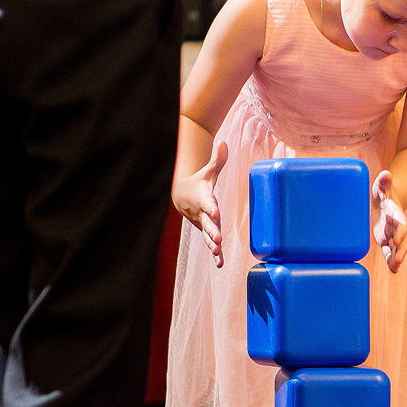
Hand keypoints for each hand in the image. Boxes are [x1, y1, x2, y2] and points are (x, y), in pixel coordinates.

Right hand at [172, 141, 228, 265]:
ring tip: (218, 254)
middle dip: (213, 231)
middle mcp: (202, 213)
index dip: (212, 207)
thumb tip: (224, 142)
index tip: (216, 211)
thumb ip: (218, 160)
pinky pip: (210, 244)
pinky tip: (220, 264)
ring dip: (213, 246)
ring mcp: (203, 224)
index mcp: (204, 198)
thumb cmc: (199, 183)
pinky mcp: (206, 231)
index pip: (208, 203)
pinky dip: (215, 253)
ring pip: (208, 236)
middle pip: (208, 223)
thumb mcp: (208, 172)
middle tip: (218, 238)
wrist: (182, 195)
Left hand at [372, 169, 406, 272]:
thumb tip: (386, 174)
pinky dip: (391, 260)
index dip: (399, 230)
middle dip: (400, 249)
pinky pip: (390, 252)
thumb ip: (384, 181)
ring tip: (395, 267)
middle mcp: (397, 225)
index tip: (397, 239)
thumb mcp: (383, 186)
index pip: (400, 222)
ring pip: (398, 248)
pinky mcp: (387, 240)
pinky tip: (393, 270)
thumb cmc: (383, 192)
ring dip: (396, 257)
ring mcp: (393, 234)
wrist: (388, 200)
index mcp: (396, 213)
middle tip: (398, 260)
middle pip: (402, 238)